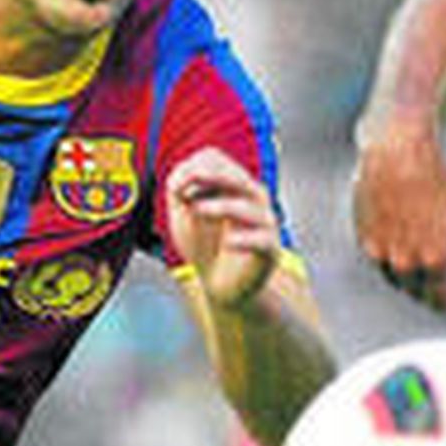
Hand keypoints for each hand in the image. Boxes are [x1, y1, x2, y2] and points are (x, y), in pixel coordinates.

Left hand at [166, 148, 280, 309]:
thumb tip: (181, 176)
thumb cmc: (203, 245)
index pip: (216, 159)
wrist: (220, 285)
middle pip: (237, 177)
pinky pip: (262, 239)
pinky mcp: (270, 250)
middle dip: (209, 177)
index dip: (193, 168)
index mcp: (232, 185)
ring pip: (250, 206)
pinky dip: (245, 239)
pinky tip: (229, 243)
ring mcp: (264, 224)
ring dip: (221, 206)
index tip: (176, 190)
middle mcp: (253, 199)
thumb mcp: (183, 215)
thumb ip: (179, 191)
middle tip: (184, 191)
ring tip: (198, 211)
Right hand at [351, 118, 445, 311]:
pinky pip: (378, 258)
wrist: (397, 152)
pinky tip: (399, 241)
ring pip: (394, 277)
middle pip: (416, 293)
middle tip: (437, 283)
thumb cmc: (435, 177)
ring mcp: (381, 252)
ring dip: (407, 275)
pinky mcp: (363, 239)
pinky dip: (389, 255)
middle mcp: (406, 262)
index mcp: (436, 259)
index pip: (442, 299)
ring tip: (417, 262)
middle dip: (428, 290)